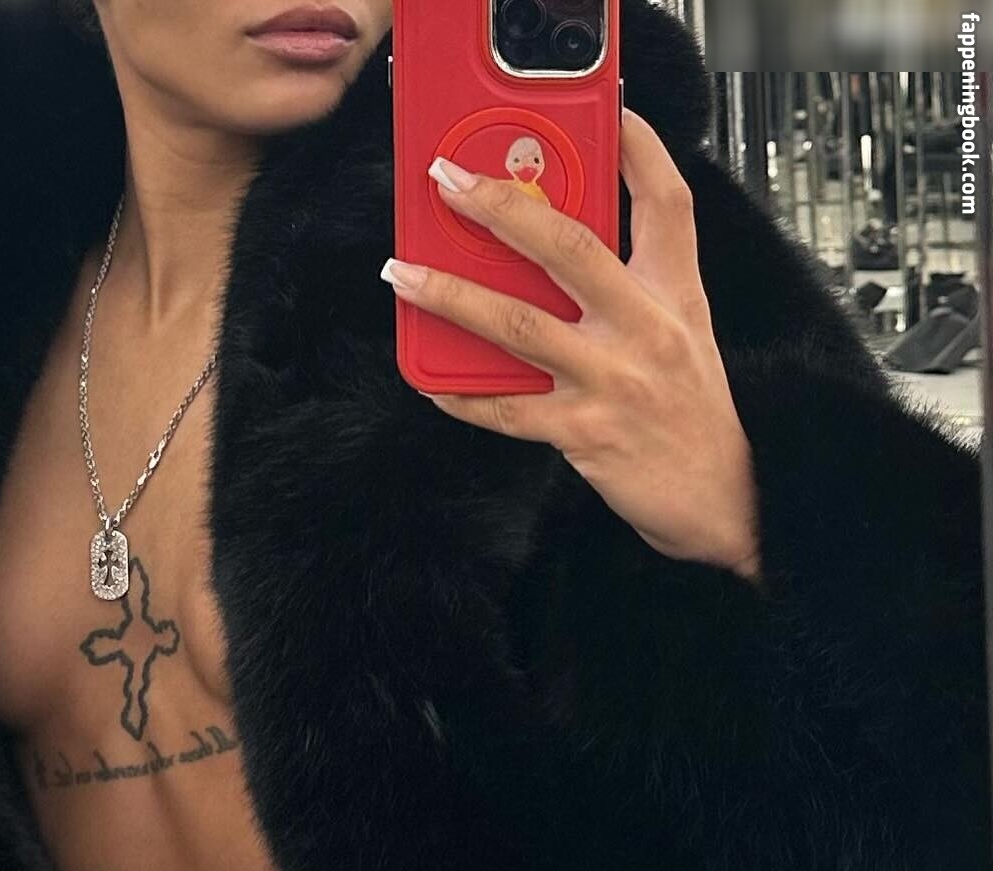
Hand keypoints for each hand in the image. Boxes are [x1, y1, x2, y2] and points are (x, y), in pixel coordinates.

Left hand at [379, 107, 761, 583]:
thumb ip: (631, 289)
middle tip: (450, 183)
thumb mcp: (681, 335)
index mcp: (677, 295)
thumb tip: (549, 251)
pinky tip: (428, 381)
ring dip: (452, 296)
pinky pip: (507, 411)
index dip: (640, 149)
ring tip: (403, 275)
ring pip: (520, 325)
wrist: (724, 500)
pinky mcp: (586, 434)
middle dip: (501, 207)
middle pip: (570, 246)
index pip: (668, 202)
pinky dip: (462, 396)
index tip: (609, 112)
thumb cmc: (691, 415)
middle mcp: (648, 329)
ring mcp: (615, 381)